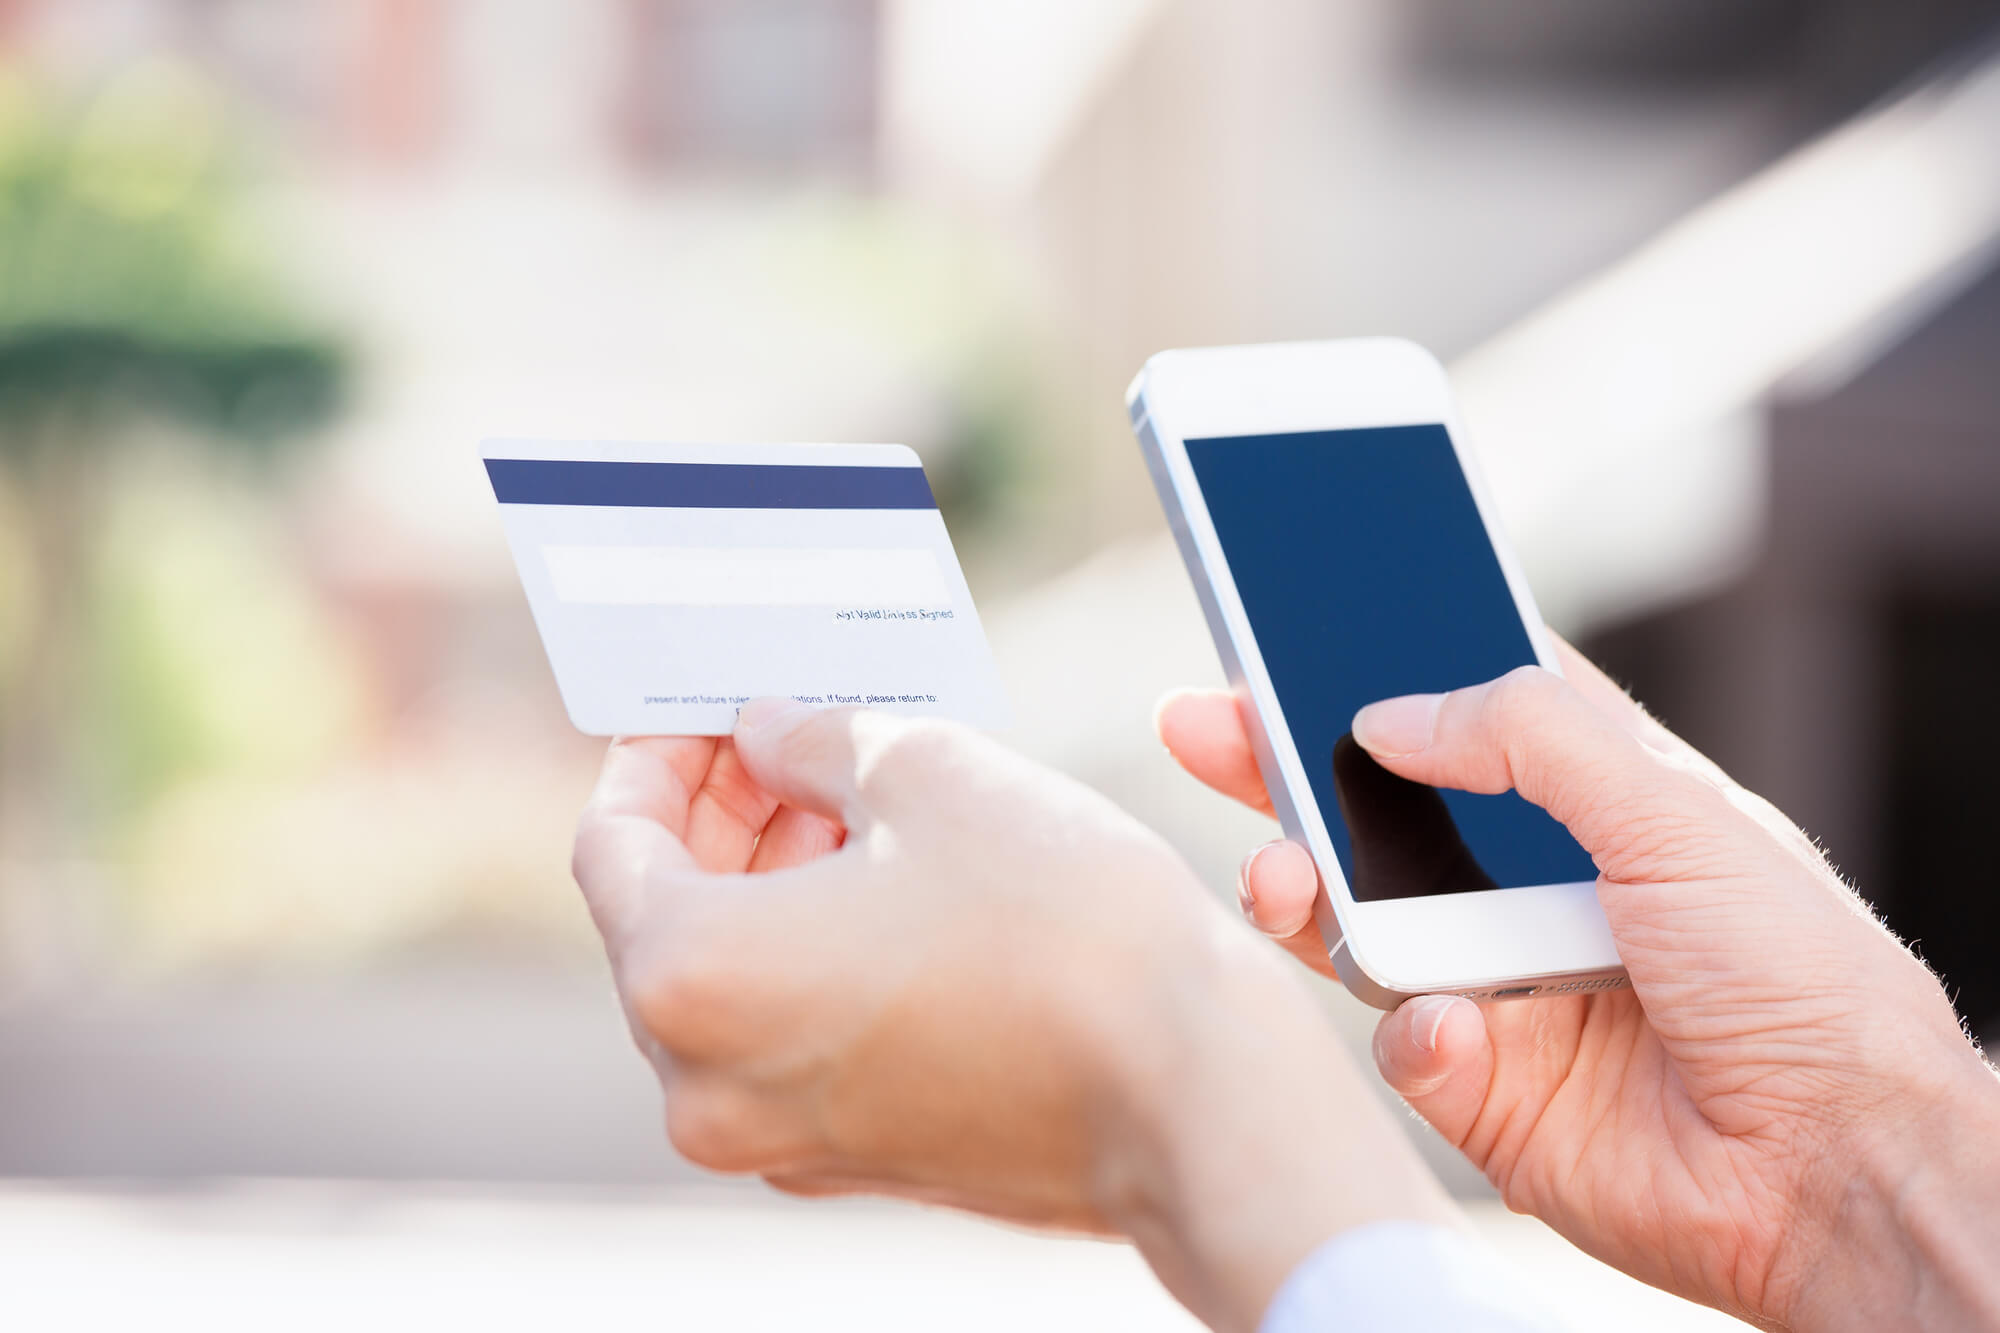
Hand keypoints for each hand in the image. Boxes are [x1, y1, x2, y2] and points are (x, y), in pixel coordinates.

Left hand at [572, 702, 1454, 1331]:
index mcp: (690, 981)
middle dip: (719, 819)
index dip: (655, 757)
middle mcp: (706, 1085)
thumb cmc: (1062, 925)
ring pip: (730, 988)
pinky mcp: (854, 1162)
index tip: (707, 713)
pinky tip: (893, 894)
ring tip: (857, 807)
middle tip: (787, 744)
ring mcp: (778, 1141)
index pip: (611, 845)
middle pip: (662, 922)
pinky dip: (812, 964)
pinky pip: (790, 1044)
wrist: (1196, 1097)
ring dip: (771, 888)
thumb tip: (770, 733)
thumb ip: (813, 739)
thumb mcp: (926, 772)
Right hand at [1157, 641, 1999, 1328]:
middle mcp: (1535, 890)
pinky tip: (1451, 1025)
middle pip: (1380, 814)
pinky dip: (1413, 1030)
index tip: (1291, 635)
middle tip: (1202, 726)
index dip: (1378, 673)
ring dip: (1302, 891)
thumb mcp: (1676, 812)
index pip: (1465, 717)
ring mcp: (1501, 987)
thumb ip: (1531, 738)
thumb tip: (1391, 709)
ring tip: (1272, 873)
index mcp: (1598, 807)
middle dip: (1285, 770)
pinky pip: (1399, 1040)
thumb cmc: (1797, 978)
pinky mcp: (1480, 1085)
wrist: (1834, 1172)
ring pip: (1358, 925)